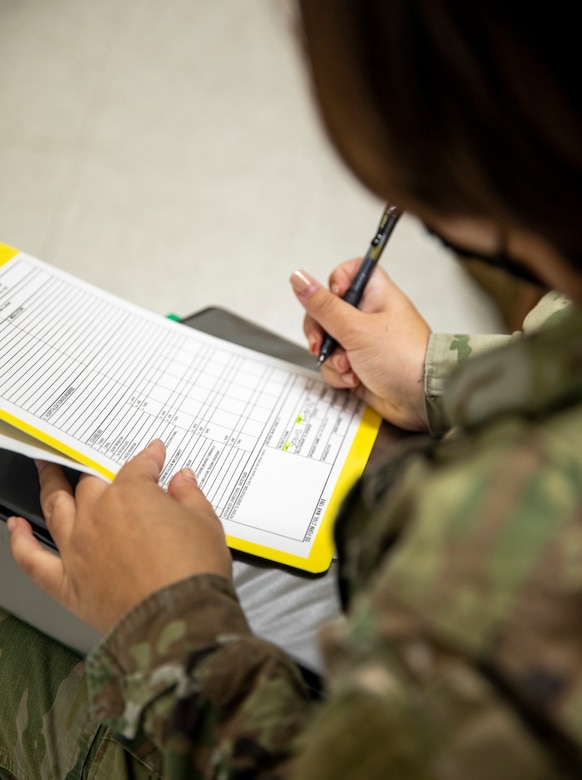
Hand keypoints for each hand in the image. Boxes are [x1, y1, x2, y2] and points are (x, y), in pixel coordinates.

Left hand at [8, 440, 231, 633]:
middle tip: (97, 464)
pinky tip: (15, 528)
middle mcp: (98, 516)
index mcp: (132, 495)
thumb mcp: (205, 524)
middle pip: (91, 483)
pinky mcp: (66, 582)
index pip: (139, 467)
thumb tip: (184, 481)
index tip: (154, 455)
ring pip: (55, 507)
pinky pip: (33, 559)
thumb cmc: (192, 573)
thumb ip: (190, 497)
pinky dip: (19, 541)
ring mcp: (77, 548)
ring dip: (48, 485)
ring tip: (44, 471)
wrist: (178, 622)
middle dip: (96, 470)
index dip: (149, 458)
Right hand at [290, 261, 431, 430]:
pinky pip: (334, 365)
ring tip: (349, 367)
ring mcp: (363, 342)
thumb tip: (299, 278)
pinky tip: (354, 379)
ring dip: (332, 357)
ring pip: (327, 342)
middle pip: (326, 312)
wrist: (421, 400)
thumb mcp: (356, 328)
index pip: (349, 273)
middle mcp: (368, 317)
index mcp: (376, 296)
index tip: (332, 298)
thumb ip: (323, 305)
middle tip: (321, 343)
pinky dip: (339, 374)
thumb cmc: (403, 358)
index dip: (334, 283)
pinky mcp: (358, 366)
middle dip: (321, 331)